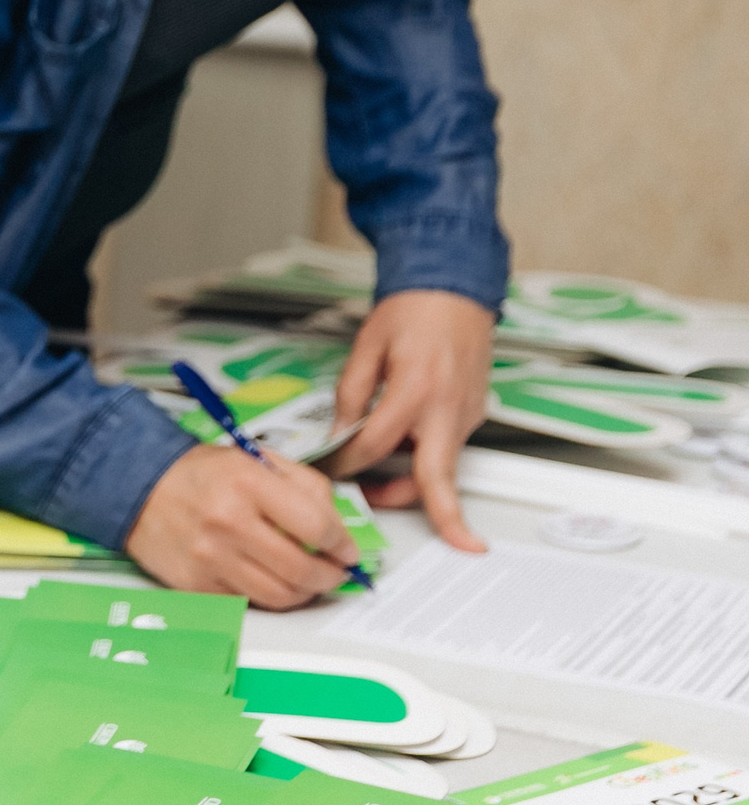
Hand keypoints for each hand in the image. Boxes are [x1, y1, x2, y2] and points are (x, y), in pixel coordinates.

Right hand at [126, 444, 357, 610]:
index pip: (316, 526)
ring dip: (305, 593)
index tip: (348, 551)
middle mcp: (228, 522)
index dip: (343, 544)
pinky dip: (268, 597)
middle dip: (331, 577)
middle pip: (301, 569)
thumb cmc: (203, 474)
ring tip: (309, 583)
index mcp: (248, 483)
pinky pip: (248, 602)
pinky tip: (272, 582)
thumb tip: (337, 528)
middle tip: (336, 573)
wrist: (139, 490)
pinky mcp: (195, 584)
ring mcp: (209, 558)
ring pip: (278, 595)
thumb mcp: (256, 460)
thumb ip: (303, 485)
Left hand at [327, 288, 492, 551]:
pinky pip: (446, 447)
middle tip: (381, 514)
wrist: (455, 290)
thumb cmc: (415, 310)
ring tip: (374, 478)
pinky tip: (398, 447)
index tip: (329, 471)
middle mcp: (448, 408)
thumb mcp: (366, 348)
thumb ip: (350, 396)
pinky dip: (423, 457)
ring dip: (411, 484)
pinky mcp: (474, 414)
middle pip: (434, 479)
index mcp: (416, 390)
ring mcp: (466, 414)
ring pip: (440, 468)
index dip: (346, 465)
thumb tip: (339, 433)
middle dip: (418, 513)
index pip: (375, 446)